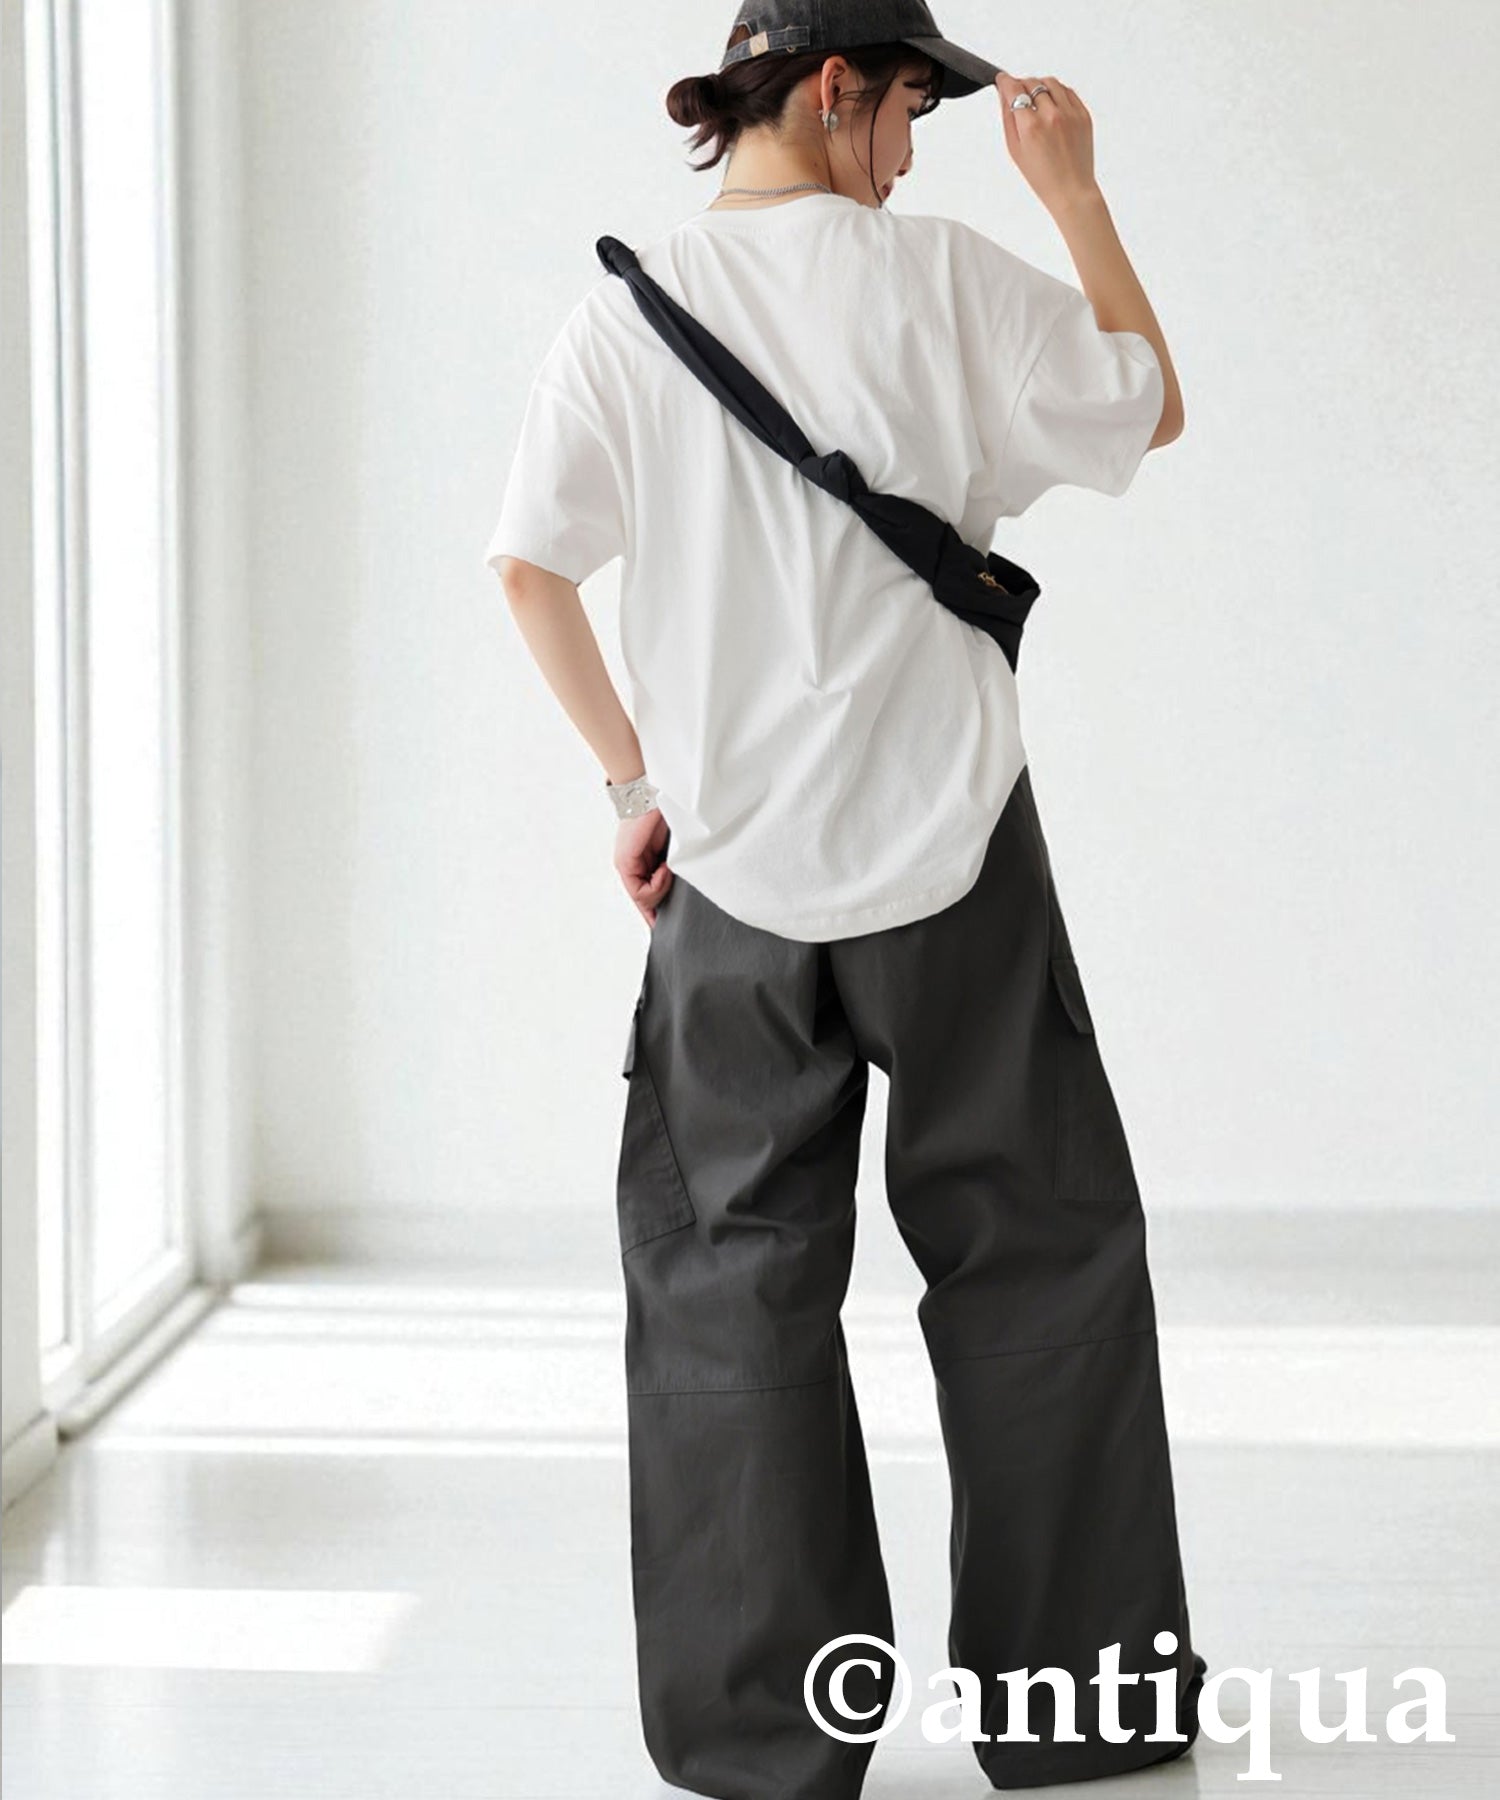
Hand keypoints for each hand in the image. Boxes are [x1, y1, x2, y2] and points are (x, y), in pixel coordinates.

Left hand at [615, 808, 672, 926]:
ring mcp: (625, 865)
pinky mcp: (625, 862)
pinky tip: (665, 869)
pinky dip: (656, 885)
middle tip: (670, 914)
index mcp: (640, 862)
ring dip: (660, 891)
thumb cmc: (666, 816)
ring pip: (641, 899)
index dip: (653, 913)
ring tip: (670, 871)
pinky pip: (639, 890)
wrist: (653, 794)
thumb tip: (675, 883)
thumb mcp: (671, 849)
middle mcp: (629, 866)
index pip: (644, 895)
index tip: (664, 926)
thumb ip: (670, 867)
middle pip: (642, 902)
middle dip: (657, 910)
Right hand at [994, 70, 1100, 216]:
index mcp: (1031, 127)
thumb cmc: (1043, 177)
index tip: (1002, 79)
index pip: (1015, 90)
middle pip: (1032, 83)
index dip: (1005, 81)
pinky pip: (1068, 91)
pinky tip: (1052, 103)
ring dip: (1040, 85)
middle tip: (1018, 93)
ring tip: (1036, 98)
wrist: (1071, 190)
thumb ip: (1009, 119)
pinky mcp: (1083, 114)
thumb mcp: (1016, 151)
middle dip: (1022, 84)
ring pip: (1051, 82)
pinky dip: (1057, 92)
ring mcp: (1070, 113)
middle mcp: (1051, 116)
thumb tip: (1004, 96)